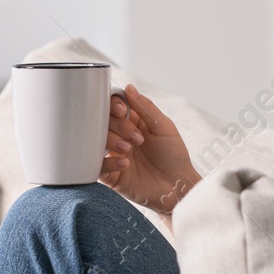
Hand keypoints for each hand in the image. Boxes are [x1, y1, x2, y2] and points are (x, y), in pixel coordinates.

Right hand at [100, 83, 200, 212]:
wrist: (177, 187)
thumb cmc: (173, 155)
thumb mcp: (164, 127)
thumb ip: (146, 107)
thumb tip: (128, 87)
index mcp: (131, 121)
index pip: (113, 105)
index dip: (113, 105)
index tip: (123, 111)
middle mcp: (119, 135)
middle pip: (102, 120)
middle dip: (118, 126)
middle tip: (137, 138)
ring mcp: (112, 154)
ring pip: (96, 141)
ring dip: (112, 141)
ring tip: (129, 150)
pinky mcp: (110, 174)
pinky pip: (97, 165)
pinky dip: (109, 162)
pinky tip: (125, 163)